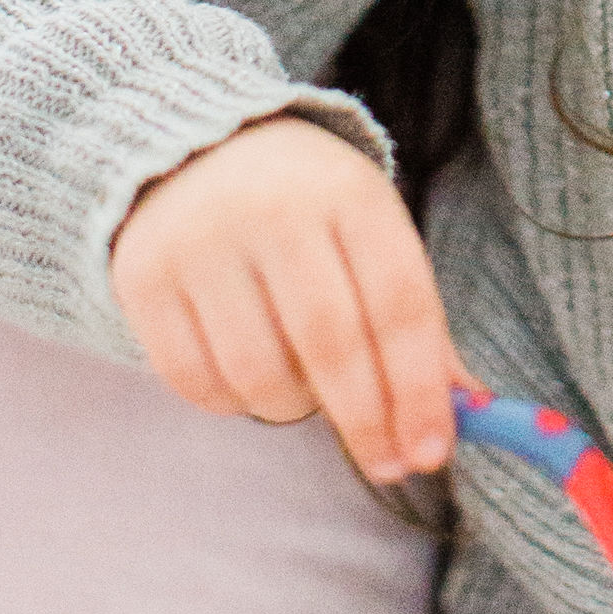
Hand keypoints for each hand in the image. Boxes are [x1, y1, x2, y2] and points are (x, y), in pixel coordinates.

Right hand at [110, 112, 470, 483]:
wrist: (196, 149)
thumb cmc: (308, 209)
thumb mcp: (371, 234)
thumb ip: (417, 321)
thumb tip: (470, 407)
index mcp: (349, 193)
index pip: (398, 303)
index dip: (419, 388)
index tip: (431, 453)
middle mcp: (274, 209)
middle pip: (332, 341)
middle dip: (366, 419)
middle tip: (387, 464)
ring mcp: (201, 242)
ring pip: (260, 372)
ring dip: (295, 408)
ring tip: (306, 394)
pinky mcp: (143, 278)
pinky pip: (195, 380)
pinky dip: (232, 403)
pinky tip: (250, 381)